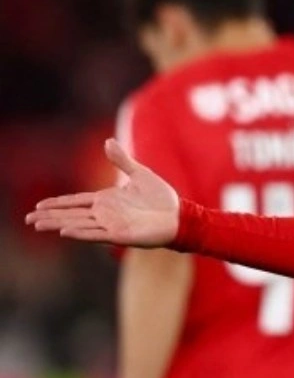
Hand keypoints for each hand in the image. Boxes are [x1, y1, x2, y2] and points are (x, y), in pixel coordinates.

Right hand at [25, 139, 179, 245]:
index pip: (76, 202)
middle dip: (50, 216)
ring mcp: (111, 225)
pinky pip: (95, 234)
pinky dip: (80, 232)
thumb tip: (107, 142)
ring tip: (38, 225)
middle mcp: (105, 214)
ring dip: (58, 224)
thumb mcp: (140, 174)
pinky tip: (64, 231)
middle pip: (71, 214)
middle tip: (28, 219)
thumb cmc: (162, 198)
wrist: (179, 216)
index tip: (38, 206)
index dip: (57, 204)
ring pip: (77, 224)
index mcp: (107, 200)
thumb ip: (121, 160)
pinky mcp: (119, 235)